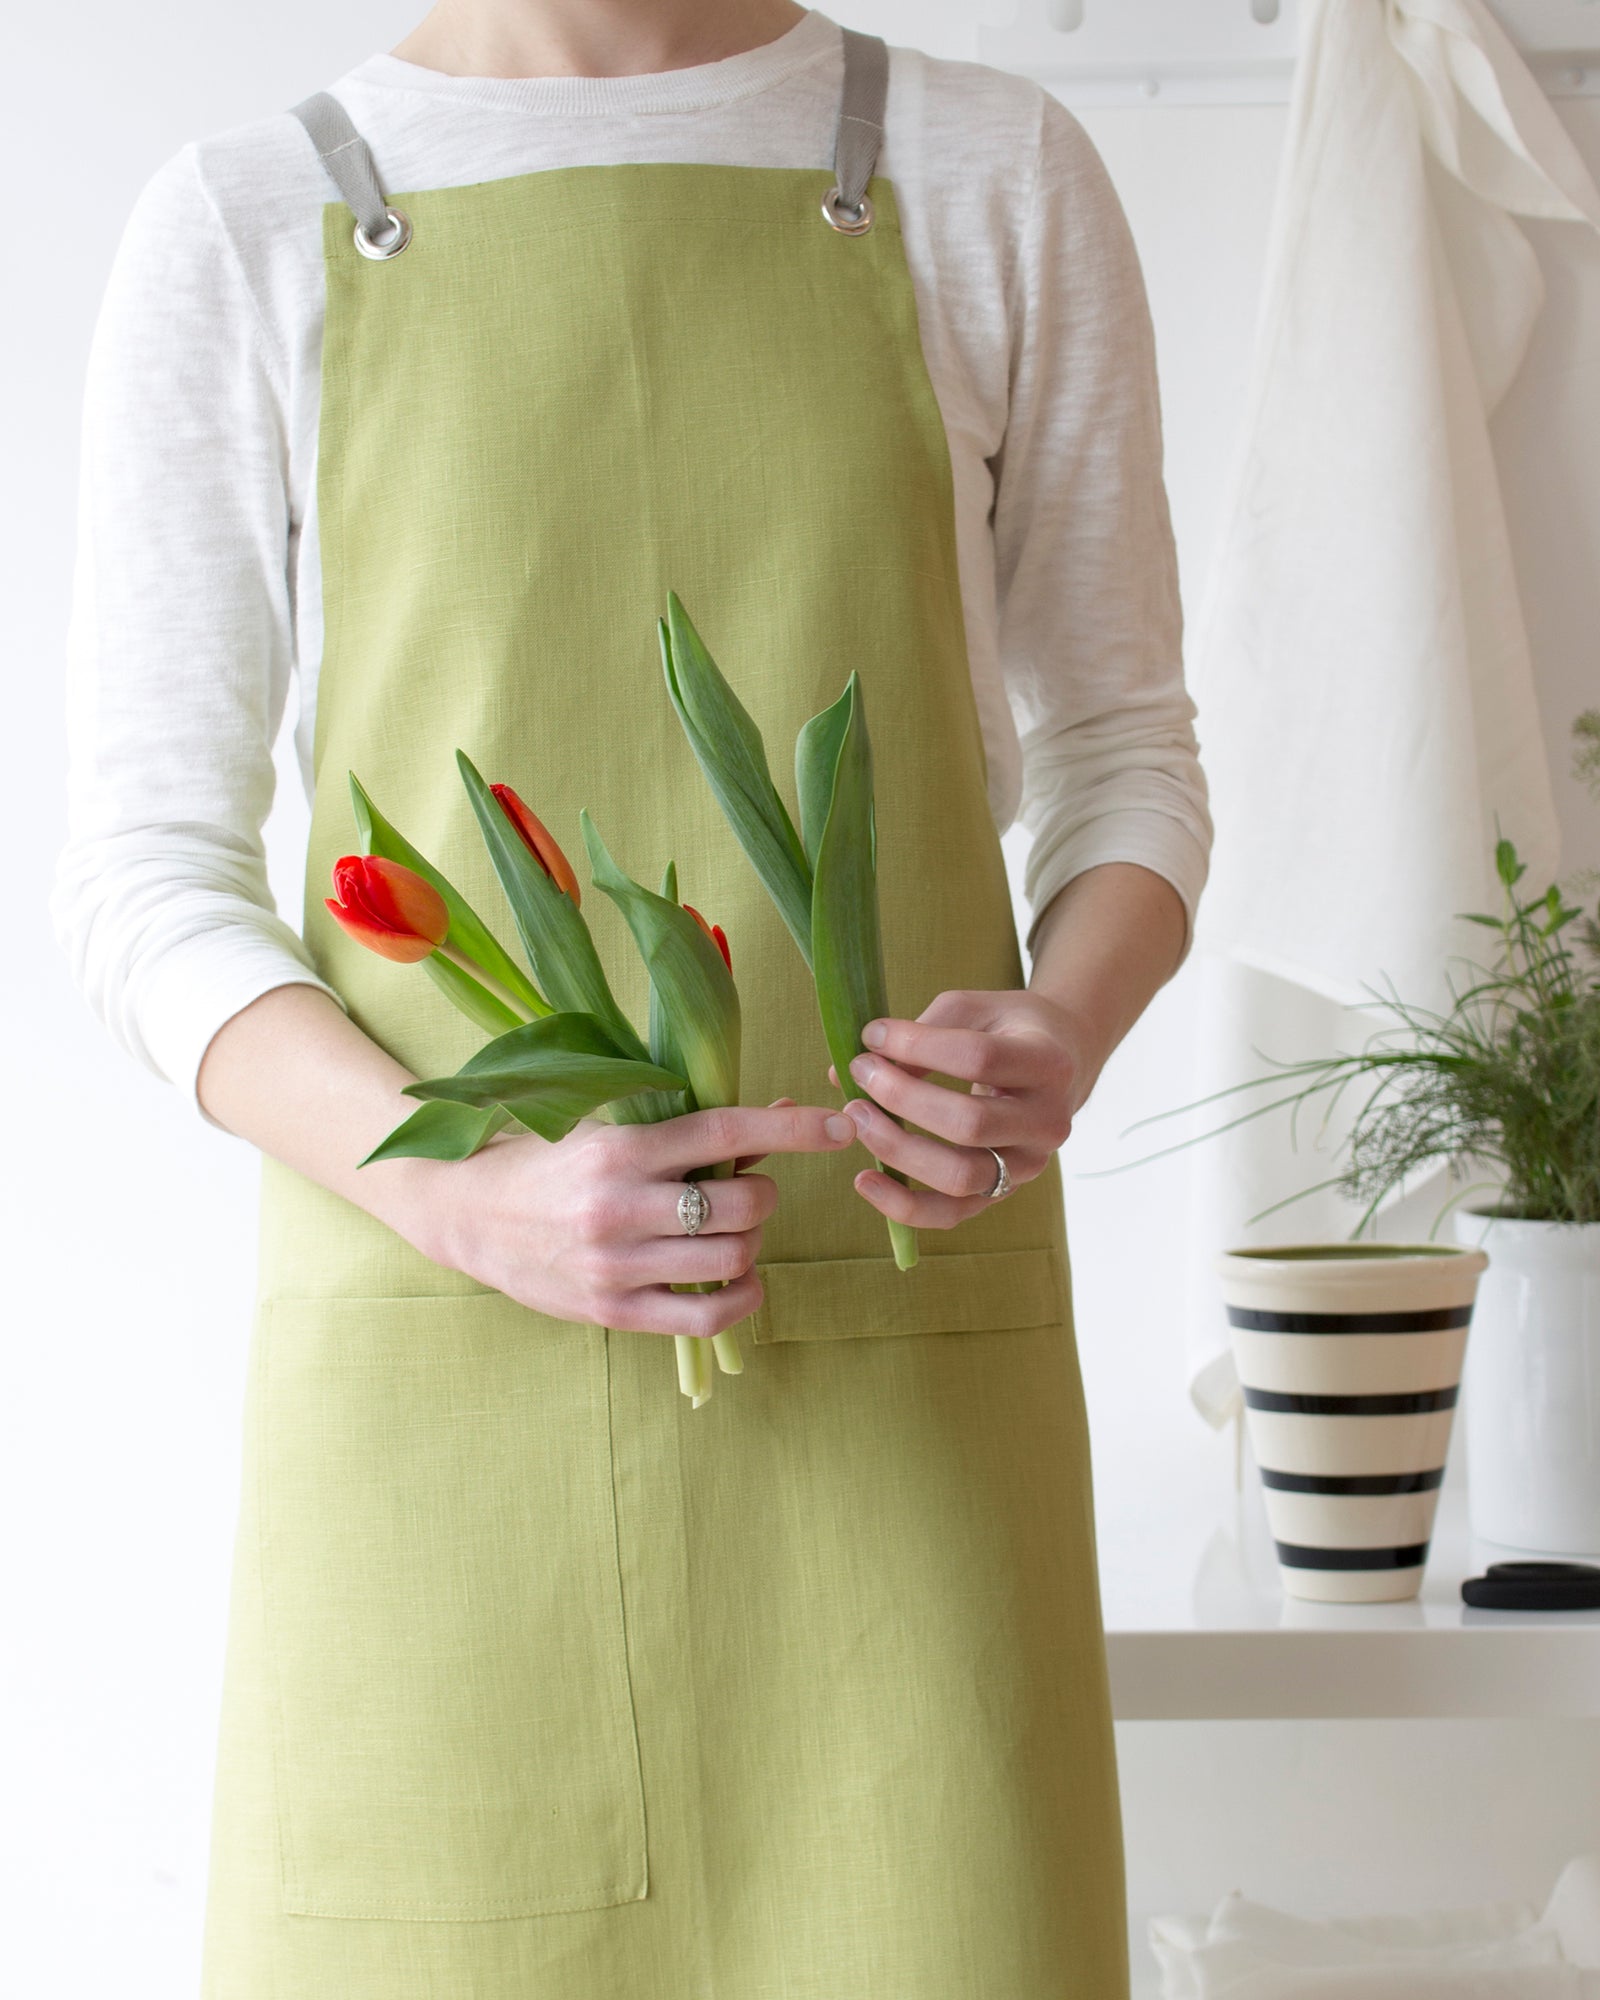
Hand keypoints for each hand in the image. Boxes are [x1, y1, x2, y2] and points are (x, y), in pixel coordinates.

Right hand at [421, 1099, 855, 1336]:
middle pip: (743, 1203)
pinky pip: (706, 1317)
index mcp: (621, 1147)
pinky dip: (741, 1299)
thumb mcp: (608, 1127)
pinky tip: (738, 1282)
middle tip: (744, 1192)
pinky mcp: (613, 1311)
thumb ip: (686, 1129)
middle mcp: (620, 1205)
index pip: (725, 1130)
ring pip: (733, 1259)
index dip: (793, 1127)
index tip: (839, 1123)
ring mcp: (617, 1264)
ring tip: (732, 1232)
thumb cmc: (545, 1159)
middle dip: (762, 1195)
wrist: (465, 1211)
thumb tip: (777, 1115)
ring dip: (752, 1241)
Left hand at [833, 989, 1084, 1231]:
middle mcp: (1048, 1122)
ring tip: (855, 1117)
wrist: (1061, 1066)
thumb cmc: (1007, 1030)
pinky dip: (903, 1206)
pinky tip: (864, 1180)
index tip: (872, 1034)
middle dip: (902, 1098)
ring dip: (897, 1149)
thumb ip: (920, 1032)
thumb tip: (844, 1071)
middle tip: (861, 1073)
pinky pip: (951, 1214)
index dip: (917, 1045)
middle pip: (970, 1123)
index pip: (978, 1057)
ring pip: (960, 1175)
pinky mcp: (1002, 1193)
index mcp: (1048, 1063)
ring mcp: (1028, 1166)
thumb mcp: (975, 1011)